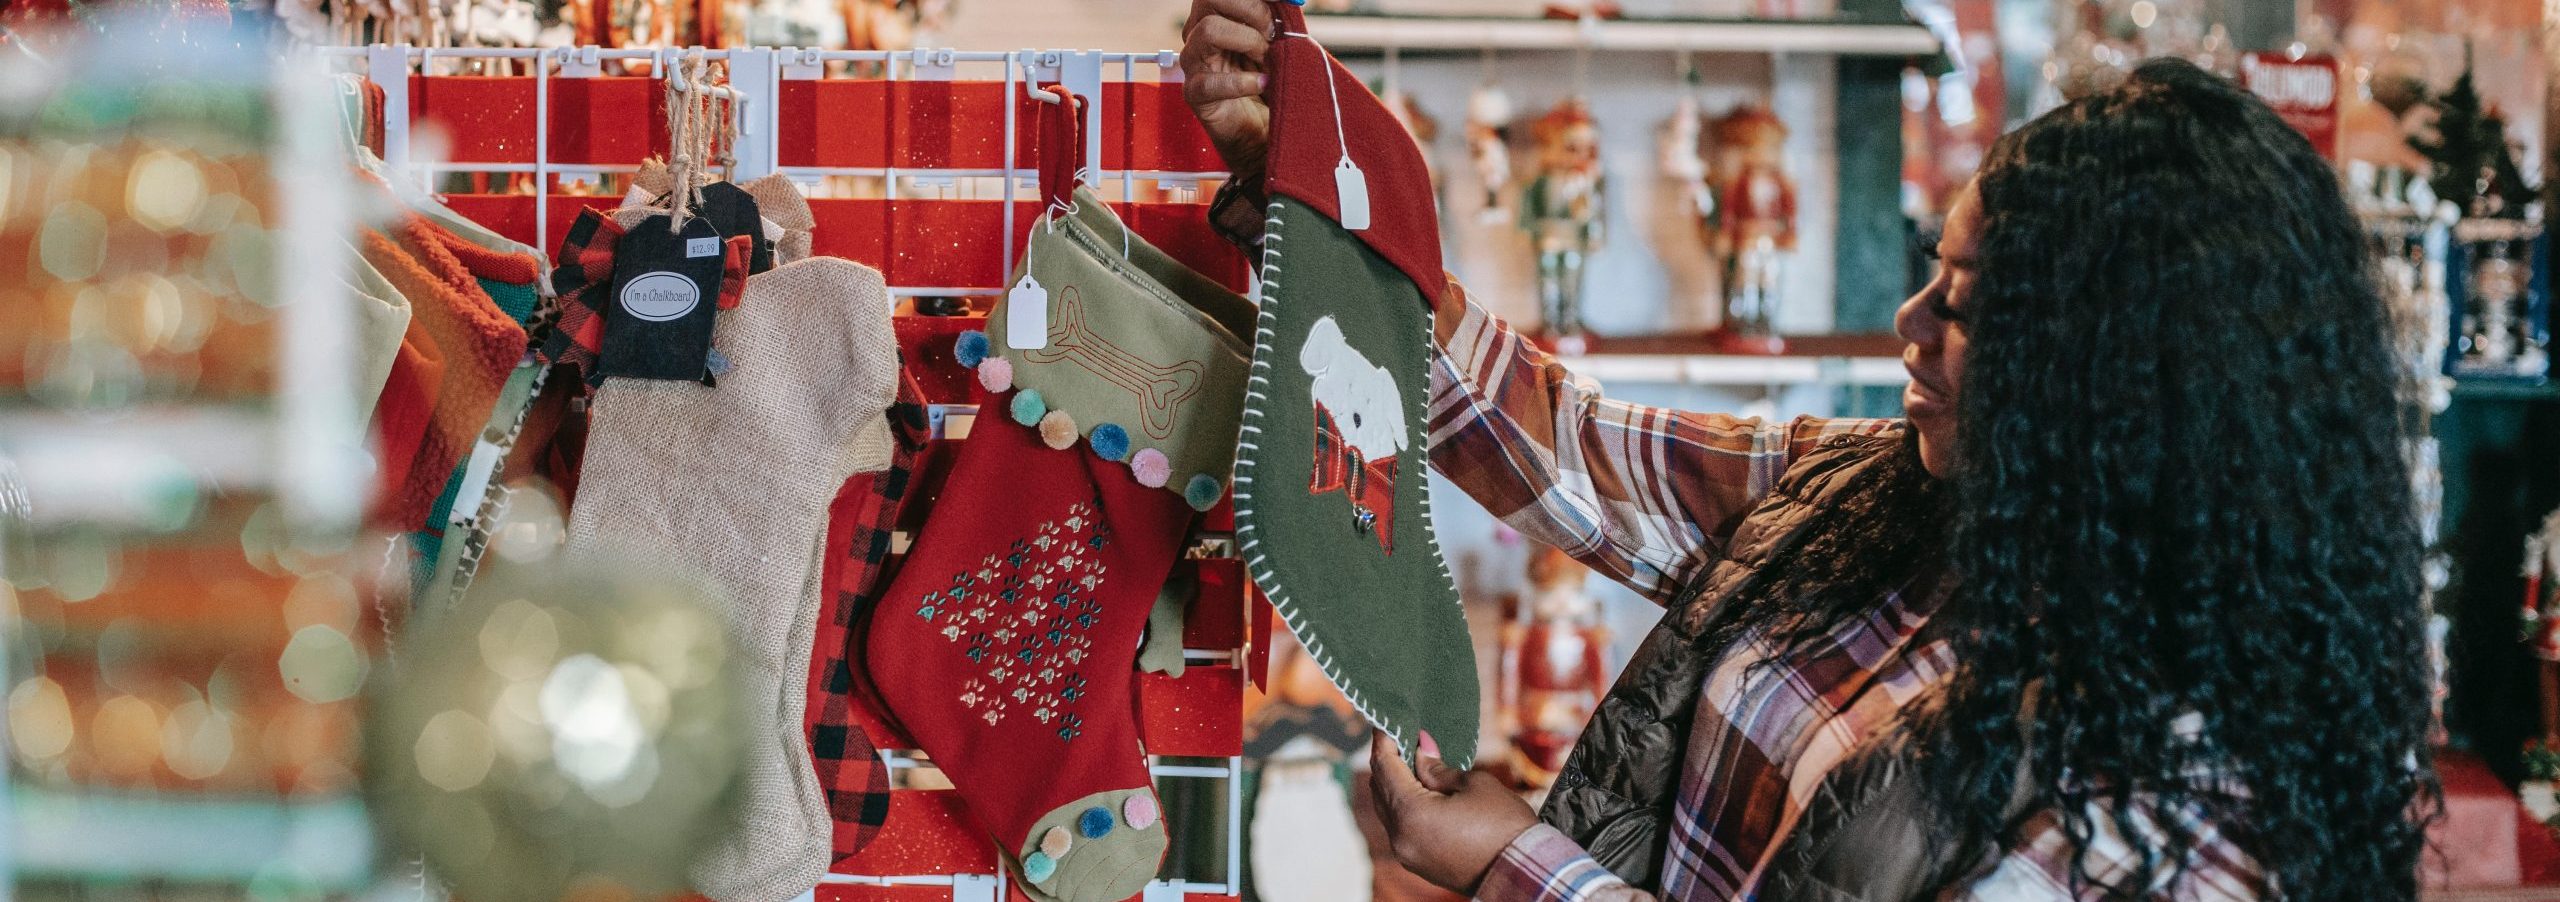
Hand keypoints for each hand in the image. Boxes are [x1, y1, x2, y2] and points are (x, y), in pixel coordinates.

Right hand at [1180, 0, 1275, 179]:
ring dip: (1248, 41)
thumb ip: (1278, 19)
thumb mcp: (1280, 43)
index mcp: (1219, 15)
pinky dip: (1242, 82)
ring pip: (1209, 30)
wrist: (1265, 132)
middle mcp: (1201, 33)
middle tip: (1273, 32)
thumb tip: (1290, 1)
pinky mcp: (1195, 93)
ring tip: (1267, 60)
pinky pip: (1210, 81)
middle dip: (1252, 10)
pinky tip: (1263, 84)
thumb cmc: (1272, 84)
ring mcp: (1194, 62)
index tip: (1284, 4)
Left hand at [1365, 732, 1541, 894]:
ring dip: (1396, 785)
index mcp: (1411, 814)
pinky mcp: (1419, 864)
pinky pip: (1400, 828)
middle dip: (1388, 762)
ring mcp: (1407, 854)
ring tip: (1410, 761)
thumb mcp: (1473, 784)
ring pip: (1388, 811)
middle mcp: (1400, 837)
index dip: (1384, 741)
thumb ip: (1438, 768)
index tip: (1386, 722)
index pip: (1385, 767)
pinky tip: (1419, 791)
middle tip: (1400, 737)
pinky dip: (1404, 807)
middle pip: (1381, 790)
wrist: (1525, 874)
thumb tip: (1420, 750)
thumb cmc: (1505, 825)